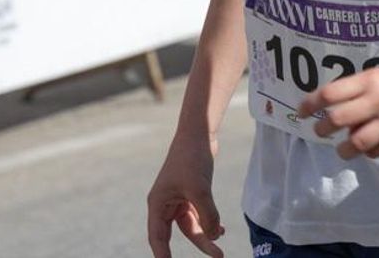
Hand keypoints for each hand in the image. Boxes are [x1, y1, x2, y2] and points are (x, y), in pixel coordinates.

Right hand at [147, 135, 224, 257]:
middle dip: (198, 245)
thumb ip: (207, 215)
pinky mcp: (191, 192)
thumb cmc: (191, 159)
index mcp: (158, 204)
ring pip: (192, 225)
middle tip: (217, 256)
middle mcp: (165, 204)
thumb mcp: (200, 190)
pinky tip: (220, 229)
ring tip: (221, 243)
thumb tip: (214, 236)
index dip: (163, 255)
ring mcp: (178, 198)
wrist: (199, 133)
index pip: (158, 238)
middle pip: (179, 233)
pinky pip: (199, 214)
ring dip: (207, 233)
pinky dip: (209, 221)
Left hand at [301, 60, 378, 159]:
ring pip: (354, 143)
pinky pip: (376, 151)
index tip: (301, 111)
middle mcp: (378, 100)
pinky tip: (368, 147)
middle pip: (337, 119)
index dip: (311, 104)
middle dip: (323, 128)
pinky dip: (367, 152)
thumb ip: (362, 88)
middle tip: (321, 131)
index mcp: (372, 80)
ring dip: (343, 149)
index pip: (331, 93)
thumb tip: (336, 105)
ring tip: (342, 149)